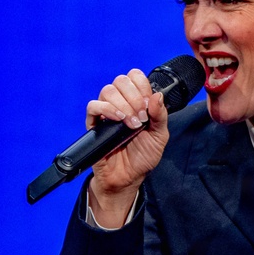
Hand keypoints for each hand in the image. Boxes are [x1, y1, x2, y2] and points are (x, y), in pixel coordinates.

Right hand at [86, 69, 169, 226]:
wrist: (129, 177)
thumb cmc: (144, 156)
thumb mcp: (160, 136)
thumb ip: (160, 116)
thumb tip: (157, 95)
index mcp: (137, 102)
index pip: (135, 77)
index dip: (142, 85)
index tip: (149, 104)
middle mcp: (121, 103)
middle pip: (121, 81)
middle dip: (135, 97)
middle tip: (142, 117)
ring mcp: (106, 112)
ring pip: (108, 91)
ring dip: (123, 105)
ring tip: (133, 124)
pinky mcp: (94, 124)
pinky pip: (93, 106)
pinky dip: (107, 109)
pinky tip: (119, 119)